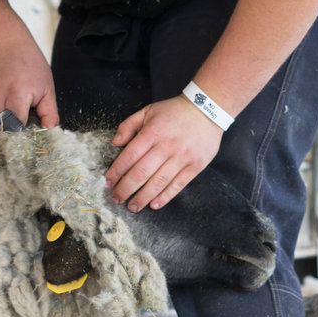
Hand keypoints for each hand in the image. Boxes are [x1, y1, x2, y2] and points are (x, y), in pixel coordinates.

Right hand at [0, 35, 59, 131]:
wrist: (8, 46)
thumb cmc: (30, 66)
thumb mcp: (48, 89)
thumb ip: (50, 113)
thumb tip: (49, 131)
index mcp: (17, 92)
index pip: (15, 127)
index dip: (24, 133)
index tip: (31, 132)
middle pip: (2, 129)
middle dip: (14, 132)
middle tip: (25, 122)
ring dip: (4, 126)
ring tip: (16, 112)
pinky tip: (6, 107)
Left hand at [105, 95, 223, 211]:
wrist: (207, 110)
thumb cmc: (175, 112)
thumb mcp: (148, 111)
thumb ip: (128, 125)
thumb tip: (115, 143)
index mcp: (152, 133)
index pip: (129, 156)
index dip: (117, 172)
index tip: (109, 182)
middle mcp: (166, 146)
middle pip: (141, 173)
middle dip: (126, 189)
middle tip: (117, 198)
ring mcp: (182, 157)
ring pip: (158, 182)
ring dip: (143, 197)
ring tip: (133, 206)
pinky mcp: (195, 166)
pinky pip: (178, 185)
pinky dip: (165, 197)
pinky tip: (154, 204)